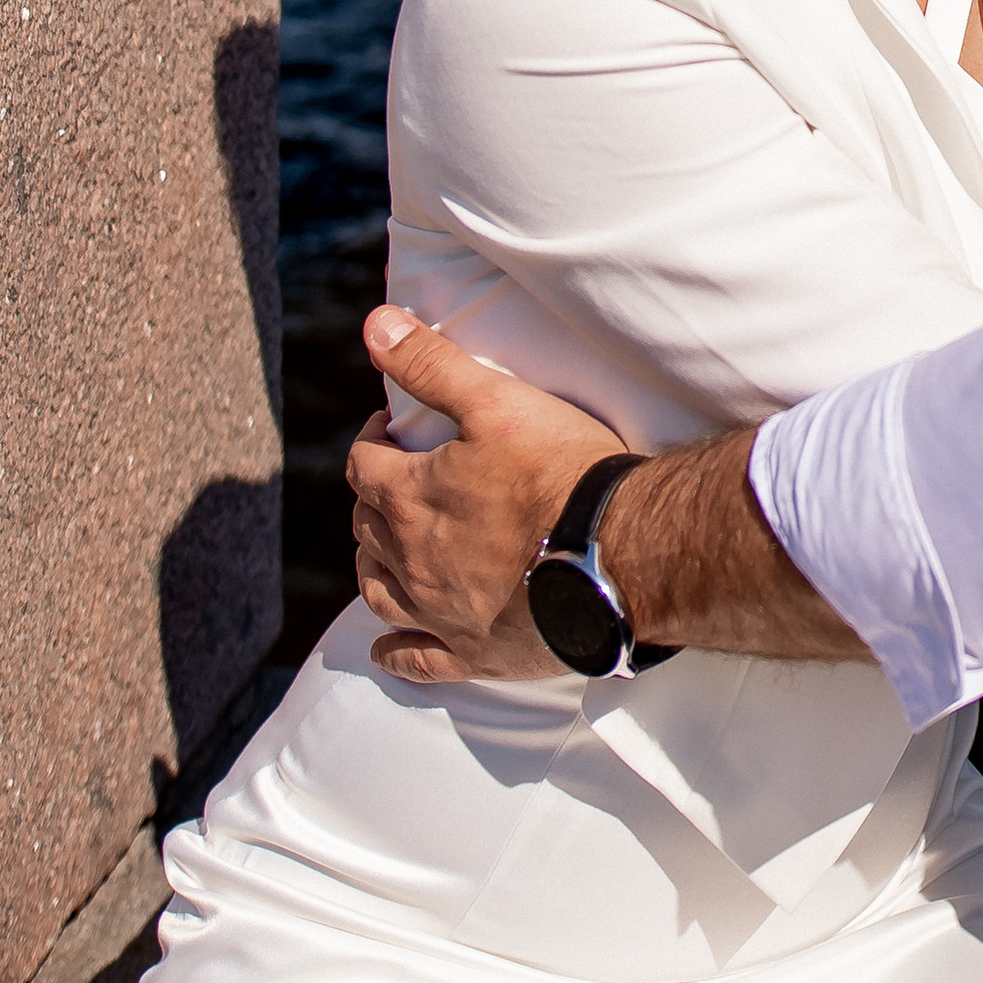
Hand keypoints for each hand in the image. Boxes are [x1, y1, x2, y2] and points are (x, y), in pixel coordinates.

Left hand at [348, 308, 621, 682]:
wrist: (618, 552)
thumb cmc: (560, 472)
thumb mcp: (496, 401)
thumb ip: (431, 363)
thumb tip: (374, 323)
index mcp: (412, 498)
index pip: (364, 466)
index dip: (370, 443)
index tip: (387, 431)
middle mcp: (411, 560)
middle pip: (367, 527)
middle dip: (372, 499)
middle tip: (394, 481)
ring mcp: (439, 612)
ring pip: (378, 591)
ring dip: (373, 565)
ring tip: (383, 549)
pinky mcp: (474, 651)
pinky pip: (418, 659)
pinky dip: (396, 652)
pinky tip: (387, 650)